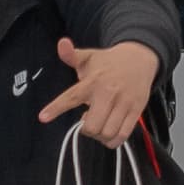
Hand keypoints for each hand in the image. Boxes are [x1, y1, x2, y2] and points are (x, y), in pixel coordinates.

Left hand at [45, 37, 163, 146]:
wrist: (140, 59)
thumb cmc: (109, 62)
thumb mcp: (89, 56)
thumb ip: (71, 55)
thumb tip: (61, 44)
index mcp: (93, 81)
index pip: (71, 97)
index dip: (56, 108)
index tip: (43, 117)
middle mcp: (108, 93)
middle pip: (92, 125)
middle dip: (86, 129)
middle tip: (87, 119)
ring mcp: (124, 103)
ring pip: (107, 133)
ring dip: (99, 135)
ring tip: (99, 124)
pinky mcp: (136, 110)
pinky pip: (122, 135)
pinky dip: (112, 140)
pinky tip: (109, 131)